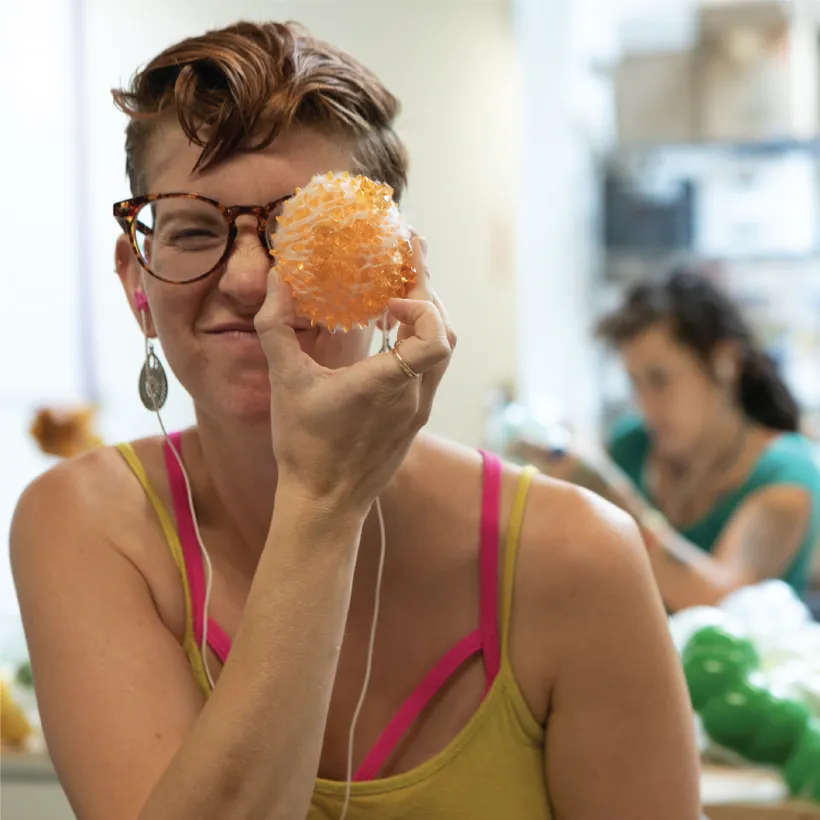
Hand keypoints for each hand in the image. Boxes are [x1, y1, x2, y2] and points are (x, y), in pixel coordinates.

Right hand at [255, 236, 455, 513]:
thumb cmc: (304, 446)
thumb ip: (277, 328)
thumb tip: (278, 281)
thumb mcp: (285, 383)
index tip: (390, 300)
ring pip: (443, 354)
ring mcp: (418, 410)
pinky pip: (432, 371)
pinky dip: (421, 345)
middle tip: (406, 267)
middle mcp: (413, 396)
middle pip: (445, 335)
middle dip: (427, 296)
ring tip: (397, 300)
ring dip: (426, 321)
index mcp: (385, 385)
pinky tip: (393, 338)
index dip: (423, 307)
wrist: (324, 502)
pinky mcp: (415, 421)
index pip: (436, 337)